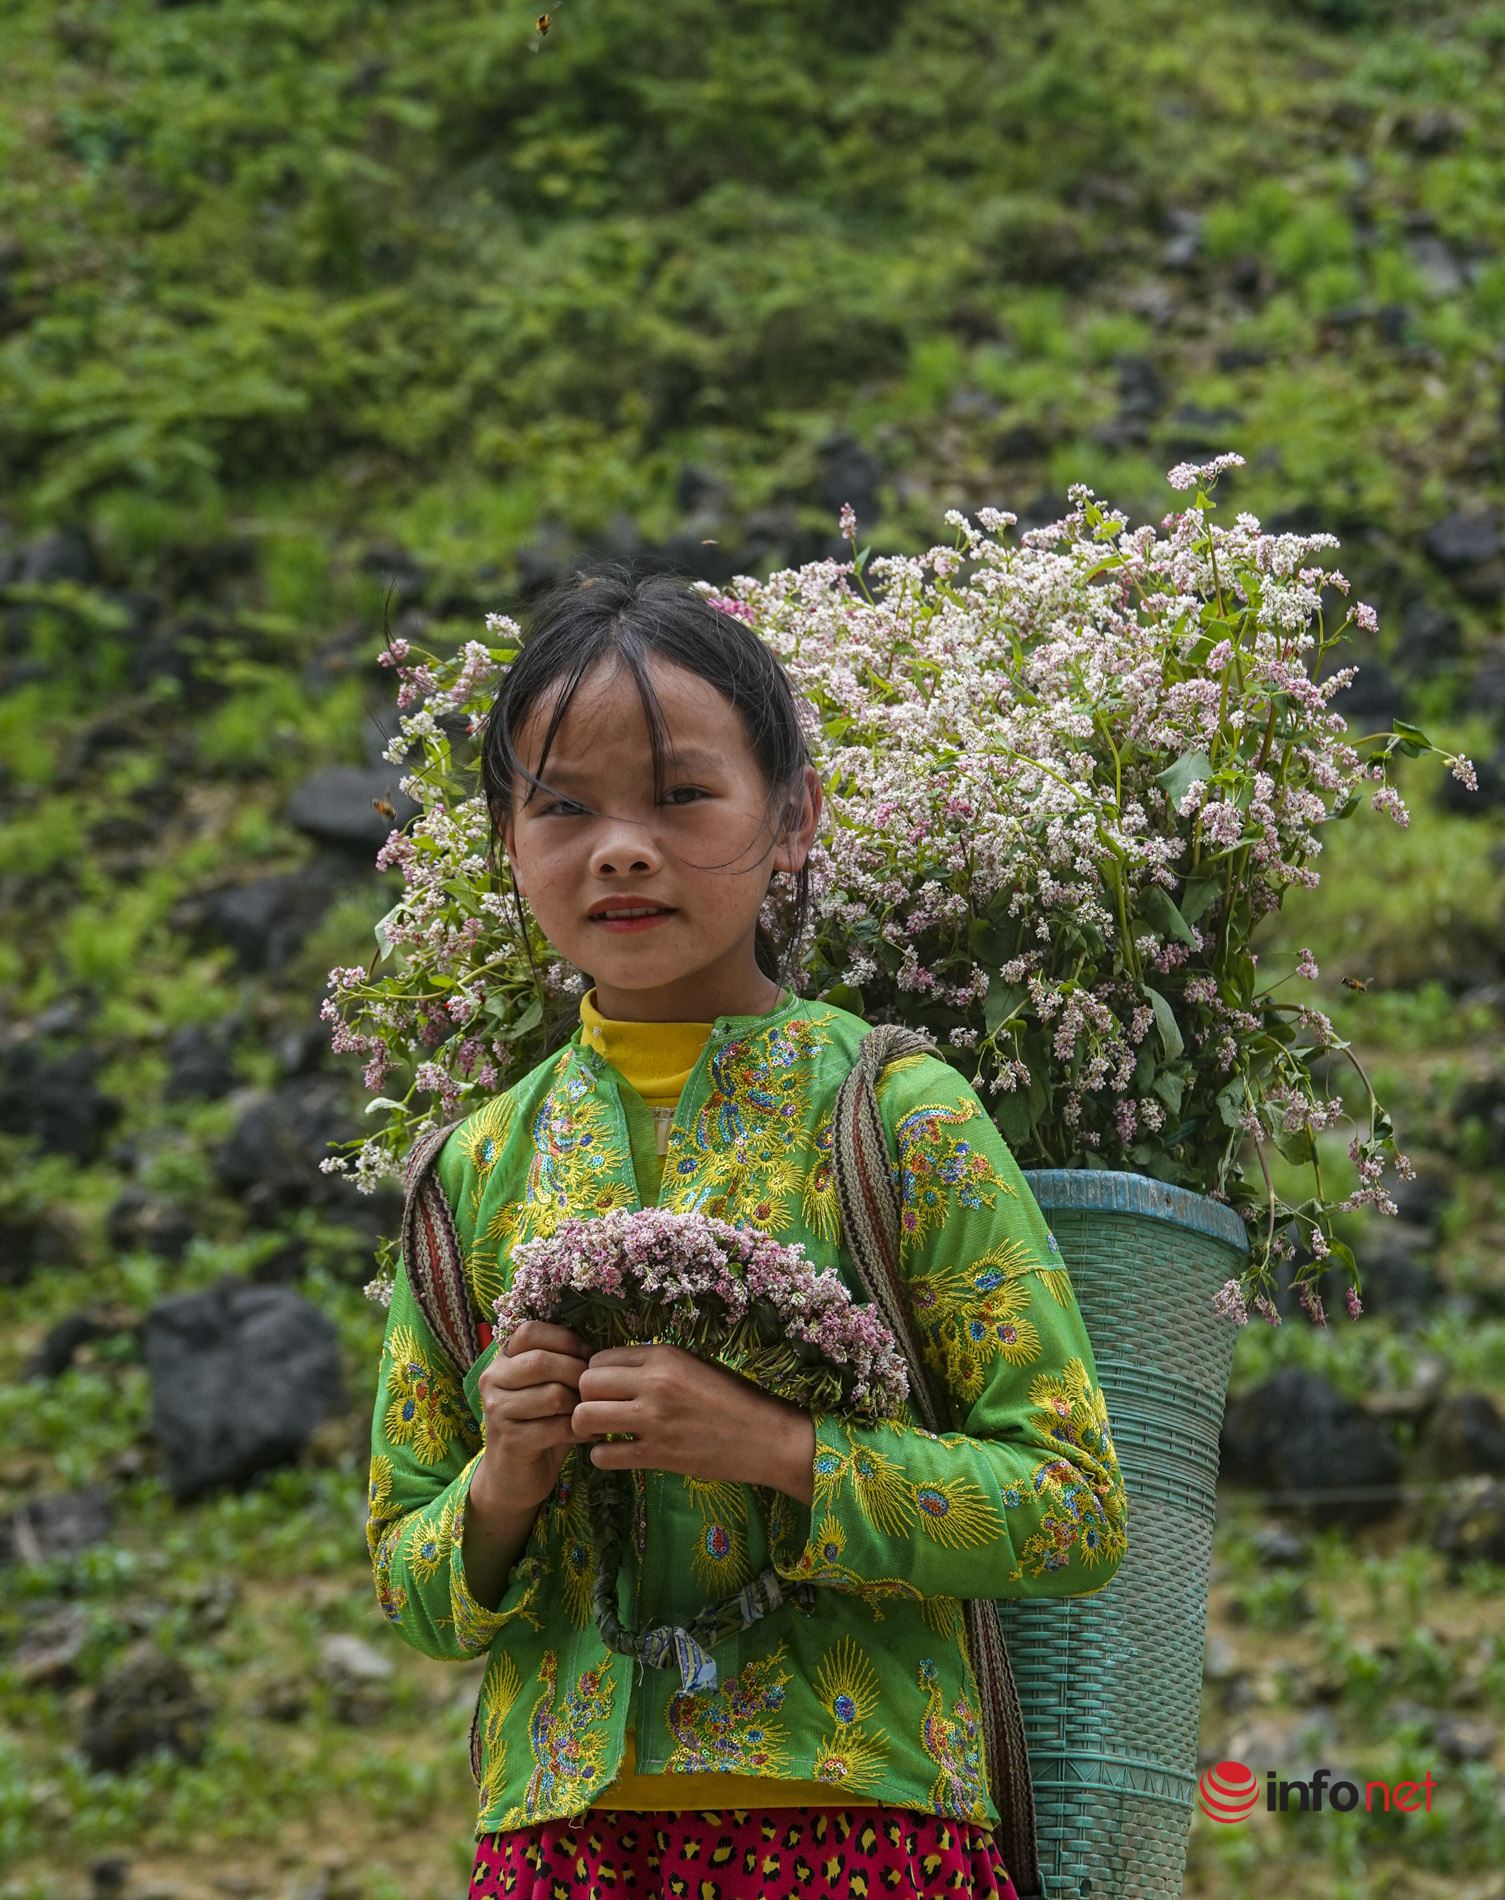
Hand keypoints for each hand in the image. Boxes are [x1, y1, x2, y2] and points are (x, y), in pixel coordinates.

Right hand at [464, 1320, 588, 1607]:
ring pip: (553, 1394)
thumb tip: (603, 1342)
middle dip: (577, 1372)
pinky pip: (557, 1427)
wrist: (514, 1476)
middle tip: (594, 1389)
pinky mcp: (511, 1441)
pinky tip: (587, 1435)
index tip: (587, 1355)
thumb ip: (562, 1362)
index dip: (565, 1339)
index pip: (530, 1331)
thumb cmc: (539, 1423)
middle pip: (542, 1361)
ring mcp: (497, 1411)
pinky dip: (580, 1431)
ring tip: (591, 1413)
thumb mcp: (547, 1385)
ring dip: (581, 1405)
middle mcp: (492, 1380)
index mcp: (501, 1360)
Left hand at [573, 1344, 815, 1504]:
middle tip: (599, 1409)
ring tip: (601, 1430)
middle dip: (584, 1397)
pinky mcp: (657, 1455)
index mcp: (663, 1355)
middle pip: (585, 1384)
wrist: (765, 1437)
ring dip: (586, 1426)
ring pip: (585, 1417)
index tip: (606, 1387)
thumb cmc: (731, 1397)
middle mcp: (654, 1384)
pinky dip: (602, 1456)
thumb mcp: (692, 1365)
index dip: (597, 1373)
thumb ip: (652, 1365)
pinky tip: (616, 1452)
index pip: (600, 1358)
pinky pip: (603, 1456)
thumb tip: (610, 1371)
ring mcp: (654, 1421)